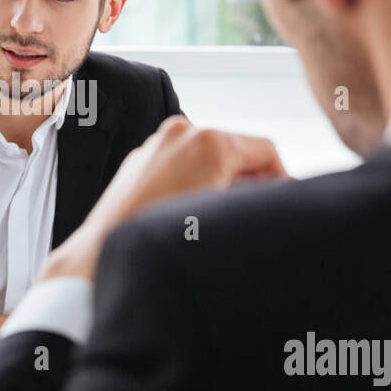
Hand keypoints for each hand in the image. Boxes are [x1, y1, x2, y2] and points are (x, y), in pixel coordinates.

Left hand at [40, 116, 287, 281]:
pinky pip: (179, 163)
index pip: (265, 149)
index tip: (284, 200)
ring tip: (219, 217)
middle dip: (250, 180)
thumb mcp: (227, 216)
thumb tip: (280, 191)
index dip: (282, 176)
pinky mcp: (139, 160)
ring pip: (206, 157)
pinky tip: (191, 213)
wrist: (105, 257)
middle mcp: (181, 133)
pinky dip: (194, 180)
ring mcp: (156, 145)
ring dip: (220, 181)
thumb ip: (259, 197)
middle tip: (255, 212)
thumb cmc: (167, 243)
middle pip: (235, 150)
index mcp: (209, 142)